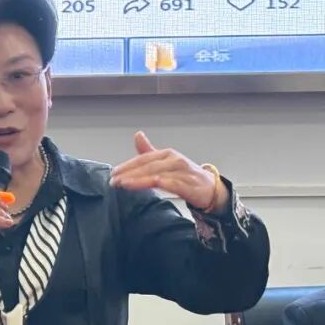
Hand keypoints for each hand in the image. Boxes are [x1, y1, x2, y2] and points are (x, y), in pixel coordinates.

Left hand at [111, 131, 229, 213]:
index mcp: (167, 154)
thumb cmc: (185, 175)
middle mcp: (174, 160)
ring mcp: (183, 172)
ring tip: (124, 184)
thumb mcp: (165, 161)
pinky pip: (174, 184)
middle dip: (129, 173)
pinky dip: (162, 183)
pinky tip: (150, 184)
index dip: (127, 165)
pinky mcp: (190, 185)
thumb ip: (149, 151)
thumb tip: (137, 135)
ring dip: (139, 179)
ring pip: (158, 174)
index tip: (113, 173)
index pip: (143, 159)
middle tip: (114, 180)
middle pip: (148, 166)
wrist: (210, 188)